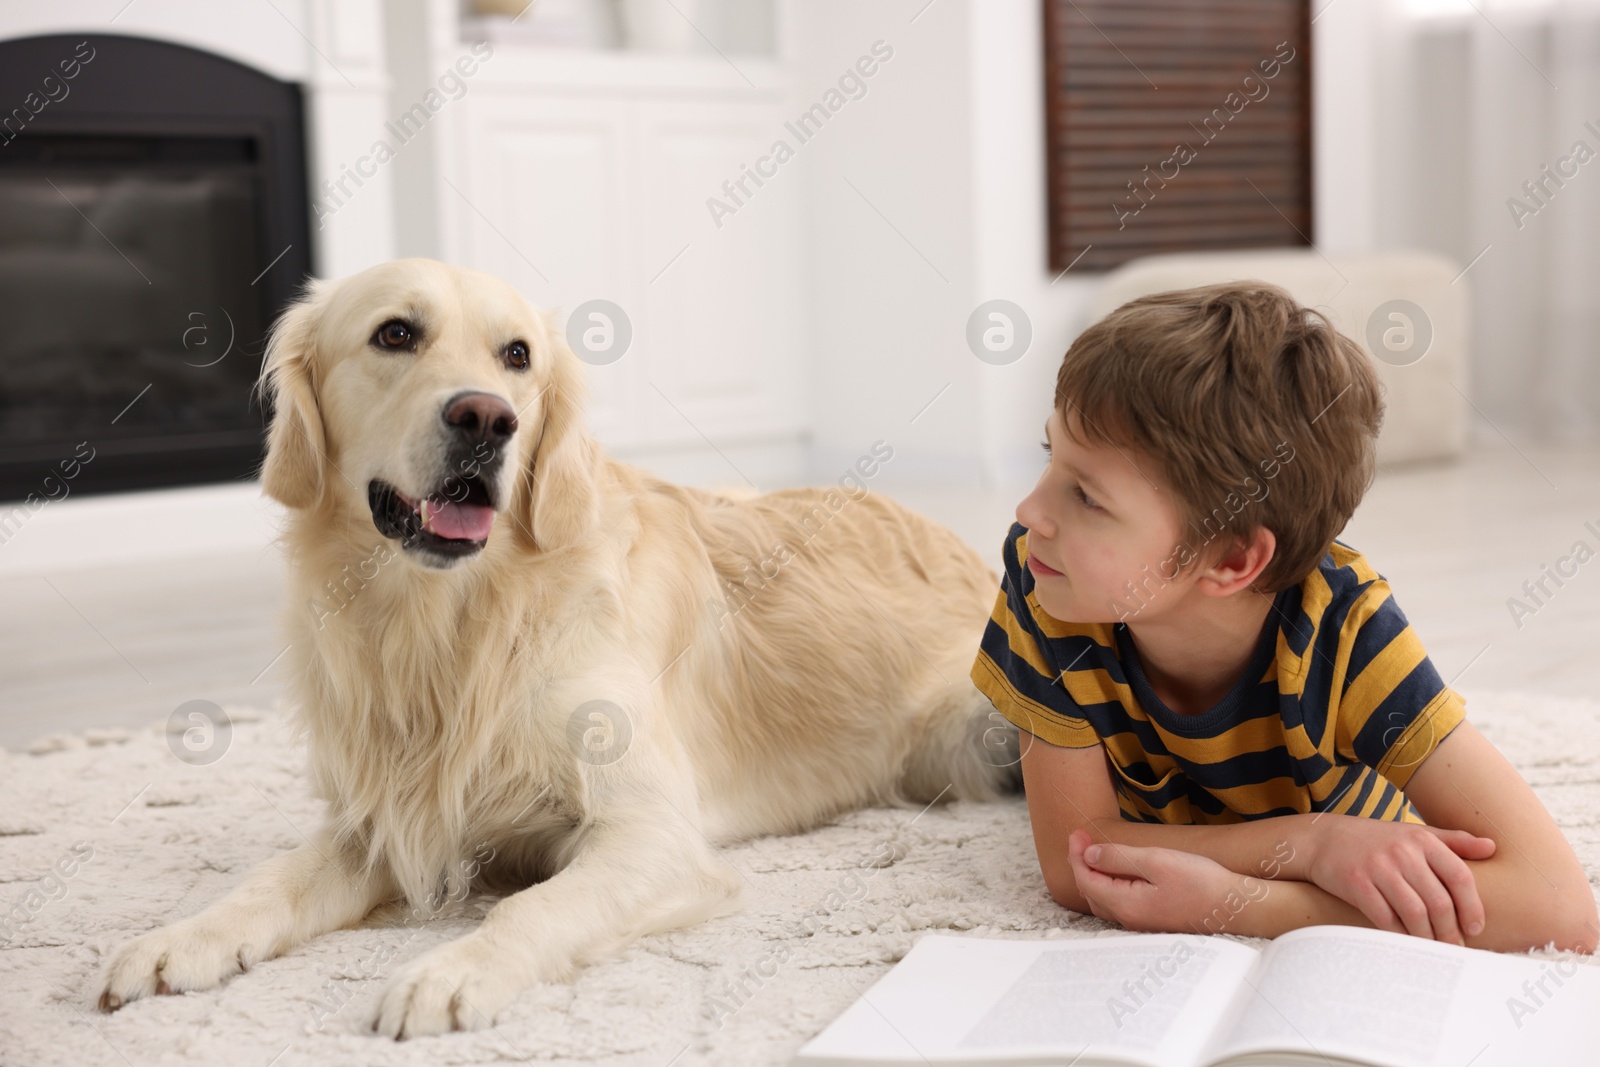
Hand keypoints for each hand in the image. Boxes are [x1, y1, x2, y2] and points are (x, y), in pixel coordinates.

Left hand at [1066, 830, 1265, 934]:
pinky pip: (1119, 903)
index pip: (1085, 880)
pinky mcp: (1153, 920)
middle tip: (1080, 838)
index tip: (1075, 832)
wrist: (1236, 907)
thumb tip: (1088, 855)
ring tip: (1091, 851)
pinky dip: (1108, 885)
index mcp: (1126, 904)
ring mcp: (1141, 923)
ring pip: (1104, 899)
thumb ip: (1118, 858)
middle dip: (1080, 863)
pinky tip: (1115, 871)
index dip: (1076, 855)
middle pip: (1090, 891)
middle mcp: (1129, 919)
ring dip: (1093, 875)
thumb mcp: (1157, 860)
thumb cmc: (1201, 881)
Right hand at [1306, 815, 1495, 944]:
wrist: (1322, 838)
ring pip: (1415, 913)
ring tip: (1434, 948)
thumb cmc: (1375, 840)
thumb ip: (1453, 840)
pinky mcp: (1357, 883)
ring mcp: (1378, 868)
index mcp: (1421, 840)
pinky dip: (1400, 935)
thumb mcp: (1414, 833)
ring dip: (1428, 937)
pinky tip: (1406, 941)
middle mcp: (1401, 852)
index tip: (1475, 928)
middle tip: (1454, 947)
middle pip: (1439, 901)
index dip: (1472, 906)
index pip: (1459, 876)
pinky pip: (1386, 918)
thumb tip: (1492, 848)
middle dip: (1450, 931)